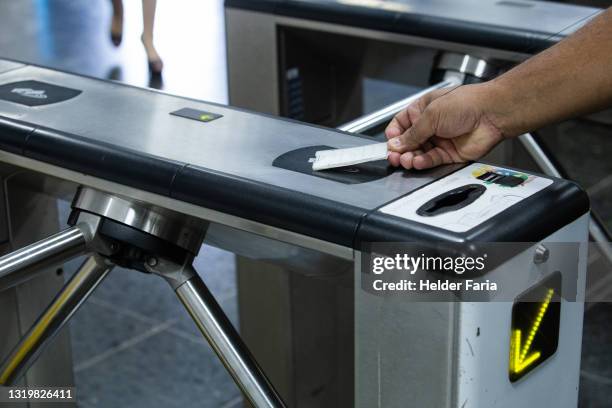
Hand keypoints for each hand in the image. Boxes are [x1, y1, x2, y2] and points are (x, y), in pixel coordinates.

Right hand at [385, 84, 505, 169]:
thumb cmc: (466, 103)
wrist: (491, 114)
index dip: (394, 135)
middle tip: (394, 157)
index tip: (389, 144)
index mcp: (422, 110)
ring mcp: (440, 140)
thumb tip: (396, 144)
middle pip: (408, 142)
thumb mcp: (430, 115)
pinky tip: (418, 161)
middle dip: (400, 150)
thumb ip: (412, 133)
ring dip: (410, 158)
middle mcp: (430, 125)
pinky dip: (423, 162)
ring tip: (406, 160)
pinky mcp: (449, 153)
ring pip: (418, 153)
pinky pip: (431, 160)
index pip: (401, 125)